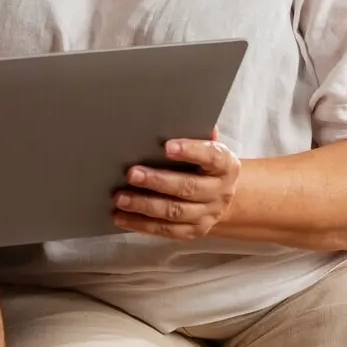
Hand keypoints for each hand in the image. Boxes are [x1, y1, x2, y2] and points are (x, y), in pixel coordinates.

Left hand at [113, 129, 240, 240]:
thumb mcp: (207, 147)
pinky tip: (121, 217)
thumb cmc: (205, 163)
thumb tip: (174, 115)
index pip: (212, 156)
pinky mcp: (192, 232)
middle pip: (188, 188)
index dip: (191, 151)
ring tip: (120, 198)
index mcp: (225, 165)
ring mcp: (206, 215)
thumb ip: (195, 133)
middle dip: (158, 181)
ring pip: (175, 212)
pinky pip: (166, 231)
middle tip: (131, 173)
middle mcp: (219, 192)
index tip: (167, 146)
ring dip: (145, 205)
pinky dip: (141, 225)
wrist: (222, 196)